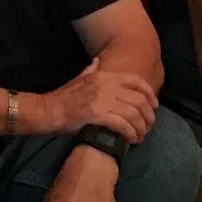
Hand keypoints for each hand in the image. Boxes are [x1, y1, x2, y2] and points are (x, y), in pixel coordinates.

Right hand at [39, 59, 157, 141]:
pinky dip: (130, 134)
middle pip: (139, 100)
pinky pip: (122, 125)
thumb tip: (98, 61)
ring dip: (140, 128)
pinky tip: (129, 140)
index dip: (149, 94)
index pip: (136, 81)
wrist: (47, 111)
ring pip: (133, 114)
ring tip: (139, 137)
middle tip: (147, 127)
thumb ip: (91, 70)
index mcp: (104, 75)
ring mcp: (102, 99)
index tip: (154, 106)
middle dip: (148, 116)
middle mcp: (106, 85)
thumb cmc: (64, 98)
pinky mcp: (97, 115)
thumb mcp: (79, 78)